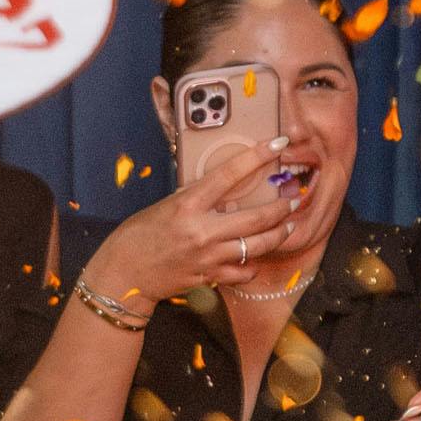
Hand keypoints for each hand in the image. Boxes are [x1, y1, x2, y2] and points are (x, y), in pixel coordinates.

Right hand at [81, 142, 299, 306]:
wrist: (124, 274)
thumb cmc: (139, 235)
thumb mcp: (165, 206)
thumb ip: (195, 198)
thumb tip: (222, 188)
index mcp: (187, 205)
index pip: (229, 174)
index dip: (257, 156)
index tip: (277, 144)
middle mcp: (202, 231)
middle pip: (256, 217)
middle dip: (282, 206)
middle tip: (295, 198)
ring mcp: (208, 256)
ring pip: (257, 245)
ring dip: (278, 234)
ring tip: (288, 226)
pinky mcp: (210, 276)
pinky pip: (243, 271)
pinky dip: (252, 264)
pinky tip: (254, 257)